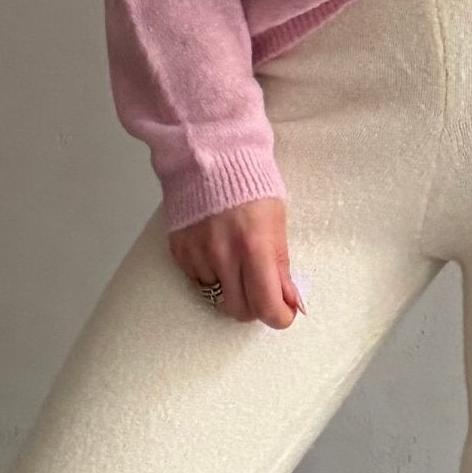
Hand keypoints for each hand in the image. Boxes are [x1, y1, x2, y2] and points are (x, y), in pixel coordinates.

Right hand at [168, 195, 305, 329]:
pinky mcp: (179, 252)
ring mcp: (198, 254)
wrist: (211, 156)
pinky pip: (198, 281)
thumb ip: (282, 265)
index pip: (265, 305)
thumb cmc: (250, 184)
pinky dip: (210, 275)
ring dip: (230, 288)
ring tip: (236, 260)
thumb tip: (292, 302)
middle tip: (261, 288)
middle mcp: (223, 255)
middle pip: (239, 310)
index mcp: (254, 246)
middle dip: (255, 306)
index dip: (279, 317)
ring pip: (217, 297)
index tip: (284, 312)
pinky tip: (217, 251)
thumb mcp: (277, 221)